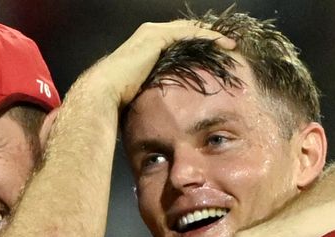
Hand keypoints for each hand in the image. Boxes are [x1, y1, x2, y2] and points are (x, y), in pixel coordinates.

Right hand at [81, 20, 234, 106]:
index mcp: (146, 45)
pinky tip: (222, 44)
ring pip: (189, 30)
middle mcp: (149, 34)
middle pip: (185, 31)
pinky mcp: (156, 37)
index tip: (214, 55)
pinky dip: (206, 37)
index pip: (178, 40)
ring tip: (229, 44)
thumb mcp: (143, 90)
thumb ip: (155, 89)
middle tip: (227, 46)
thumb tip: (165, 109)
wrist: (105, 90)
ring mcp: (152, 33)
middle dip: (206, 38)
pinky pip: (188, 33)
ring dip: (210, 36)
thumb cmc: (120, 97)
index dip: (197, 45)